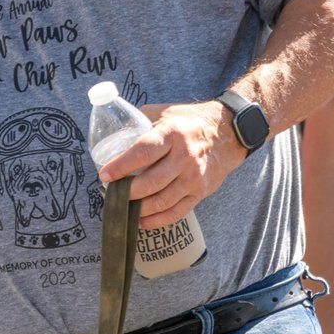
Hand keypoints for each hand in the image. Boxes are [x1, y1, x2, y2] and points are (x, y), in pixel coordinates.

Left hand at [96, 100, 243, 228]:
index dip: (122, 166)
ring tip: (122, 208)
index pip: (143, 152)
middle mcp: (185, 157)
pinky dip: (157, 220)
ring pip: (162, 201)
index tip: (104, 175)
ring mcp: (194, 177)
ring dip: (139, 208)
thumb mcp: (164, 112)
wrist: (228, 132)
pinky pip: (177, 212)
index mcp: (172, 134)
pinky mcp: (200, 192)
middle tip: (111, 193)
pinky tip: (141, 220)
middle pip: (151, 182)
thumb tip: (111, 133)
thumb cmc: (189, 121)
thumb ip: (138, 121)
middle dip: (127, 192)